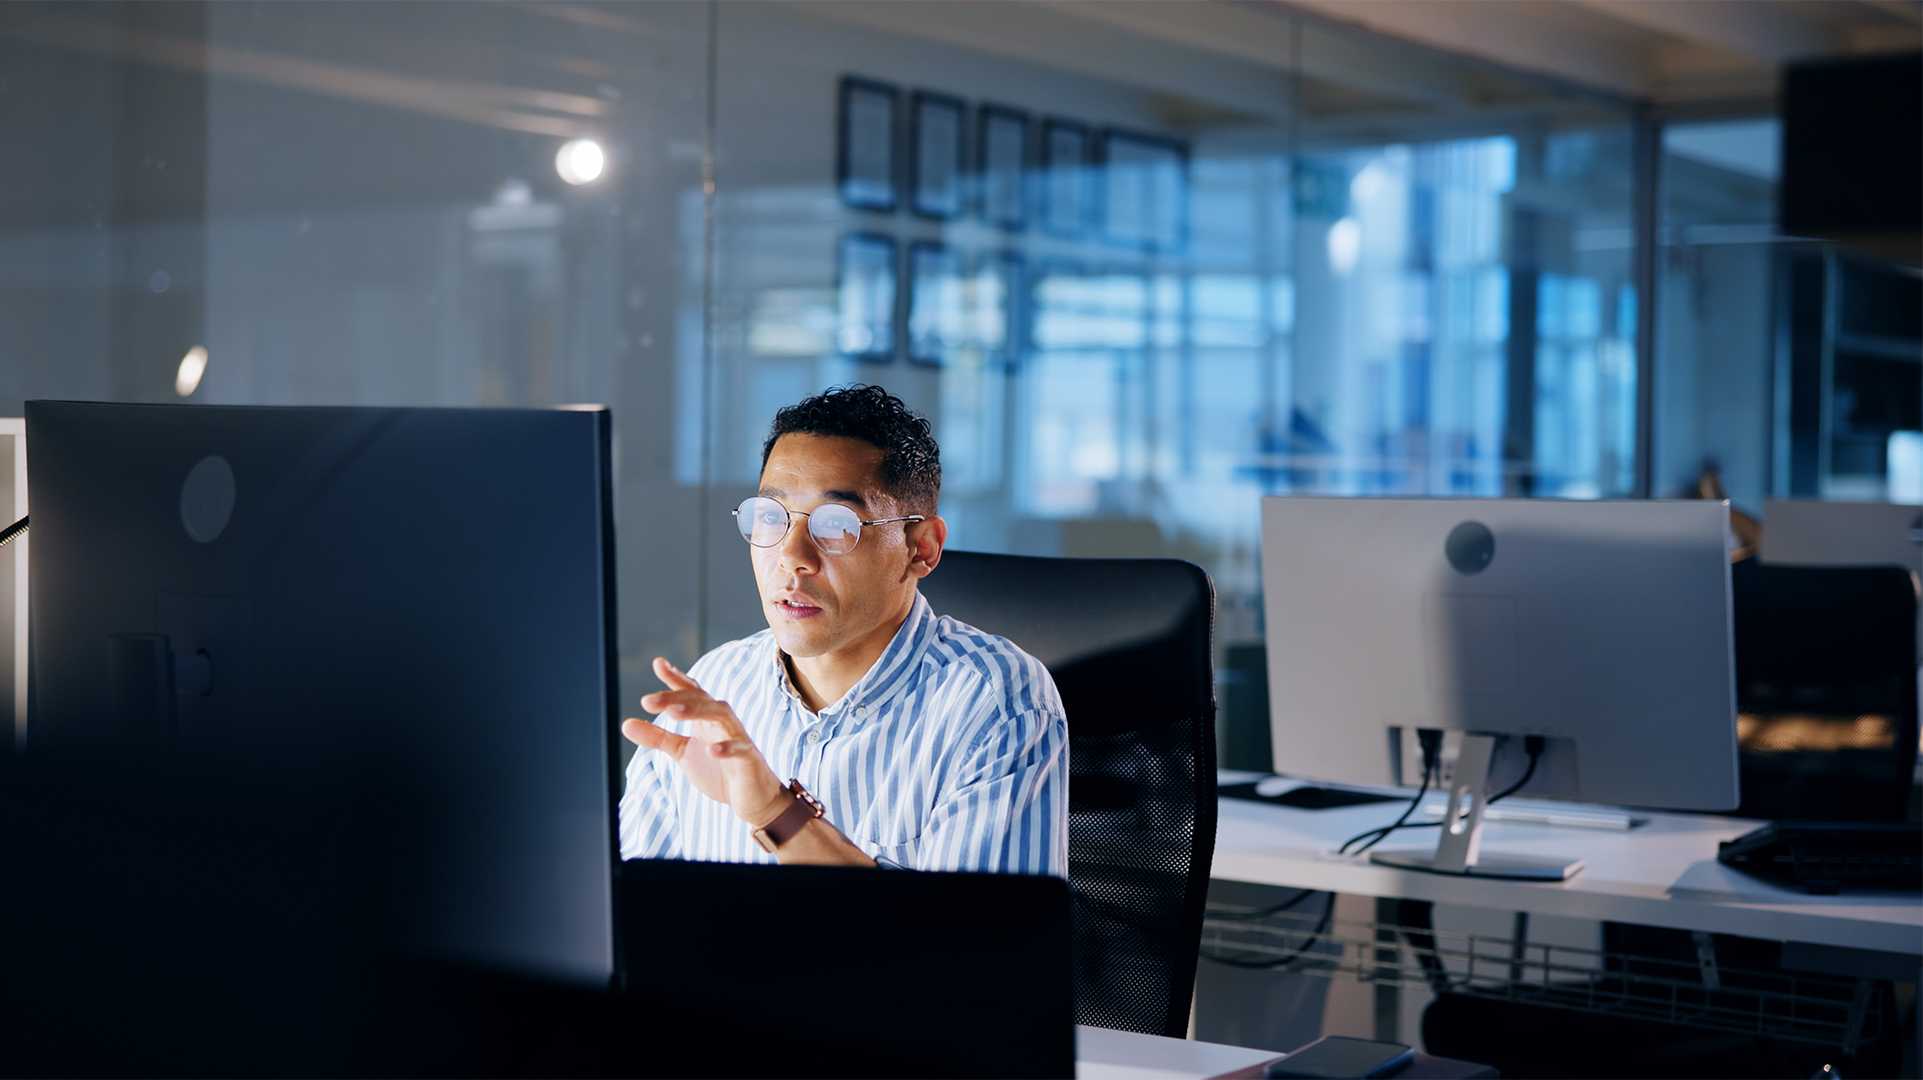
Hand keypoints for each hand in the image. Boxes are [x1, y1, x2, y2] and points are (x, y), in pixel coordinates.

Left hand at [622, 657, 788, 826]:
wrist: (751, 797)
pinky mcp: (749, 758)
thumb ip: (658, 738)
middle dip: (675, 697)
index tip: (658, 664)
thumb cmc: (718, 770)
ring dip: (698, 711)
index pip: (691, 692)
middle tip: (648, 701)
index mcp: (705, 718)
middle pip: (701, 700)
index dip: (676, 678)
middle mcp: (722, 722)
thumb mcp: (682, 752)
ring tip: (674, 713)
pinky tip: (712, 750)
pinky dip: (727, 747)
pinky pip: (740, 748)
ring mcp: (738, 737)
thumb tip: (625, 724)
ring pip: (721, 715)